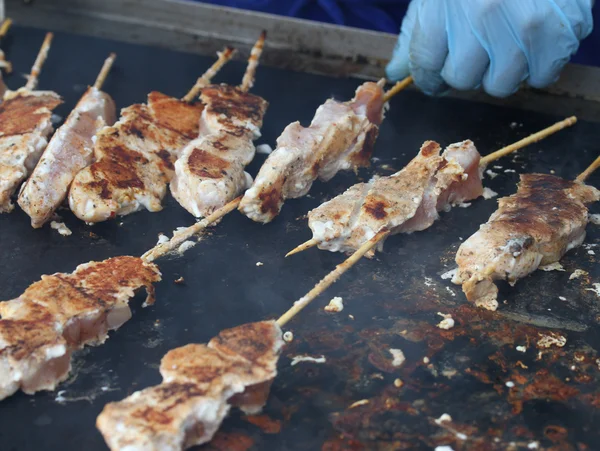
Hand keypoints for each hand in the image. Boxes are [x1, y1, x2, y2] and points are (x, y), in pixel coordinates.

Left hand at [386, 0, 593, 96]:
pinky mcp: (560, 33)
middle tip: (477, 46)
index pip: (426, 67)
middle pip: (462, 80)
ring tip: (506, 40)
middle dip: (465, 69)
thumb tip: (396, 72)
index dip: (429, 76)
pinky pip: (541, 77)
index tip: (435, 74)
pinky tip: (533, 40)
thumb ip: (416, 34)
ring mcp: (526, 25)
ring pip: (501, 85)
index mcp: (447, 4)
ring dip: (500, 70)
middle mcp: (485, 16)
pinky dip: (537, 65)